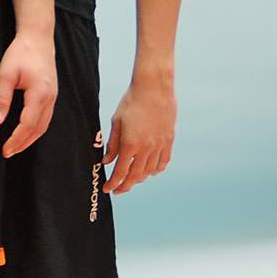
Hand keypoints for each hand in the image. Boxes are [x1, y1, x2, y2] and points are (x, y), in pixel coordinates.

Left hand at [0, 29, 57, 157]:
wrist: (38, 37)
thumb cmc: (21, 53)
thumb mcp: (6, 74)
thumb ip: (2, 99)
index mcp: (40, 93)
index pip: (28, 124)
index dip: (16, 139)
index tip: (5, 149)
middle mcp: (50, 98)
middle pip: (39, 129)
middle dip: (23, 143)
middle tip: (8, 152)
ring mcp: (53, 96)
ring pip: (45, 125)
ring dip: (31, 138)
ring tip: (16, 147)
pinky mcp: (52, 94)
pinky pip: (46, 117)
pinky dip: (37, 128)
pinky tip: (27, 132)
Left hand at [105, 69, 176, 192]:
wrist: (154, 87)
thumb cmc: (131, 101)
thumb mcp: (116, 121)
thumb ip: (112, 144)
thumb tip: (107, 162)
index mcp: (130, 144)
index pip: (121, 172)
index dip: (113, 183)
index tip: (107, 189)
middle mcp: (147, 148)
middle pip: (135, 176)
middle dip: (125, 185)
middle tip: (118, 189)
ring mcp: (160, 145)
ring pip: (150, 171)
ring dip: (139, 179)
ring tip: (131, 180)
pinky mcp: (169, 140)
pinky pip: (163, 162)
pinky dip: (155, 170)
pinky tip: (149, 171)